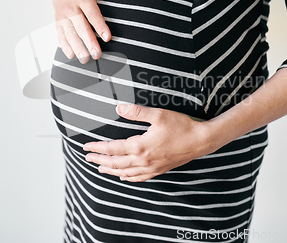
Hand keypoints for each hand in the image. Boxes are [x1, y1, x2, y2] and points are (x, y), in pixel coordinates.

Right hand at [52, 0, 125, 63]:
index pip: (92, 14)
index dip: (100, 26)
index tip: (107, 37)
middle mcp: (71, 7)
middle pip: (81, 27)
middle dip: (89, 41)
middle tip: (97, 54)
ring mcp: (63, 16)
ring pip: (70, 33)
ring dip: (77, 47)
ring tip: (85, 59)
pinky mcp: (57, 23)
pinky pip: (60, 35)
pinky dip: (64, 46)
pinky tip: (71, 55)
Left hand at [83, 104, 213, 181]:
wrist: (200, 141)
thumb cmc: (181, 127)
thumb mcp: (158, 115)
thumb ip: (137, 112)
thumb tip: (120, 108)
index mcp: (140, 146)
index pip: (112, 148)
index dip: (97, 148)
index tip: (86, 147)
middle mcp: (143, 160)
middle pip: (115, 163)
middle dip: (99, 160)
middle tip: (88, 158)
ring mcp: (151, 167)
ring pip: (125, 172)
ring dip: (110, 170)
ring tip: (100, 169)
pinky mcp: (158, 170)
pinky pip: (138, 178)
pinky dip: (127, 178)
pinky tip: (123, 177)